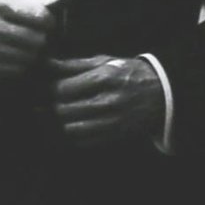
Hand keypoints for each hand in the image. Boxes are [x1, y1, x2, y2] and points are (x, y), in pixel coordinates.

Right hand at [0, 0, 65, 77]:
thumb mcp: (6, 0)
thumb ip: (37, 2)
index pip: (42, 18)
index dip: (50, 23)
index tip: (45, 24)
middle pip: (38, 40)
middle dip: (43, 41)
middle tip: (37, 39)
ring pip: (29, 58)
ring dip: (33, 56)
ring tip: (26, 48)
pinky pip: (16, 72)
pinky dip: (20, 67)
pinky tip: (14, 58)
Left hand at [49, 54, 164, 145]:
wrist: (164, 94)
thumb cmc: (129, 74)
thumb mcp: (105, 62)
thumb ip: (74, 65)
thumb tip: (46, 64)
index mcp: (104, 78)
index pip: (62, 89)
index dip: (46, 91)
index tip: (41, 89)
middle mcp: (107, 102)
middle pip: (62, 110)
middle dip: (49, 107)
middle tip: (42, 103)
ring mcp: (111, 122)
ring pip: (70, 129)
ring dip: (58, 123)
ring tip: (52, 116)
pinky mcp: (114, 136)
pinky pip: (82, 141)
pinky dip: (70, 136)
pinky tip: (67, 127)